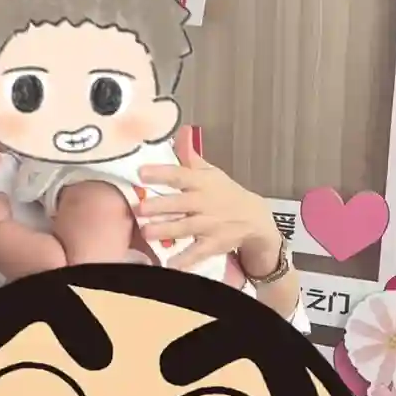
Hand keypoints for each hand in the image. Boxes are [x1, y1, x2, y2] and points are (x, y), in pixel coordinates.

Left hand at [136, 126, 281, 272]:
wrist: (256, 219)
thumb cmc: (225, 193)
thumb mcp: (210, 172)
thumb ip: (190, 156)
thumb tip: (181, 130)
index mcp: (202, 183)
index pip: (181, 175)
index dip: (162, 173)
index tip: (141, 172)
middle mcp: (205, 204)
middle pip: (182, 204)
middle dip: (161, 206)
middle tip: (140, 208)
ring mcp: (210, 225)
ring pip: (187, 228)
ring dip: (167, 230)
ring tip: (146, 232)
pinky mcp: (213, 245)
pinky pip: (197, 253)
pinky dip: (185, 260)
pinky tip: (169, 265)